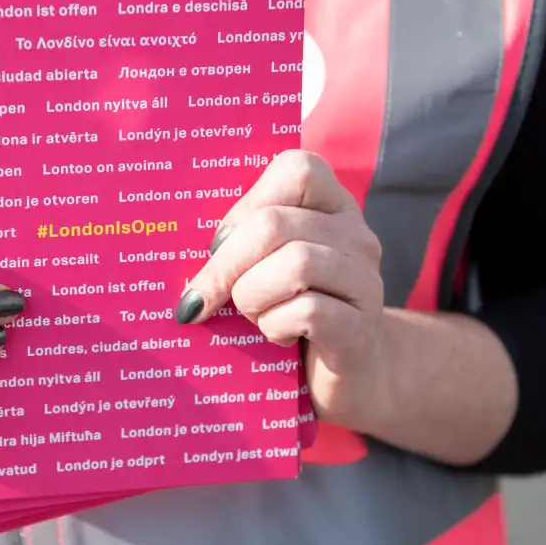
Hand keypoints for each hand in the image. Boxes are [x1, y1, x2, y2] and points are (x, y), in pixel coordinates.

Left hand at [175, 150, 384, 425]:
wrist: (347, 376)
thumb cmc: (289, 312)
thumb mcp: (265, 266)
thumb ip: (240, 244)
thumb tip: (180, 255)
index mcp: (331, 207)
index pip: (297, 168)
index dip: (247, 205)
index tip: (221, 243)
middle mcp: (356, 236)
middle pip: (275, 224)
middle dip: (226, 265)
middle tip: (208, 296)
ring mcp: (365, 281)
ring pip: (296, 264)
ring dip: (251, 297)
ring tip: (252, 316)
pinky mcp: (361, 328)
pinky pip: (308, 312)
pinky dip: (275, 326)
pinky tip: (278, 337)